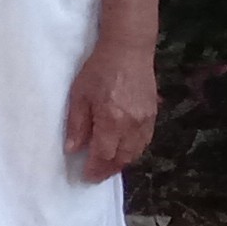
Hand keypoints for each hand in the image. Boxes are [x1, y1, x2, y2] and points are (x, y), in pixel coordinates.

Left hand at [65, 35, 157, 182]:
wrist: (128, 49)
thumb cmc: (99, 69)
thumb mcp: (79, 95)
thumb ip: (77, 124)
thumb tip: (72, 150)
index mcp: (111, 120)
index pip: (104, 155)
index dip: (94, 168)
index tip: (85, 176)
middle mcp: (132, 124)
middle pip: (122, 157)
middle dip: (108, 169)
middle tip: (95, 175)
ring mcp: (146, 120)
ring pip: (136, 152)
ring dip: (122, 162)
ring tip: (108, 166)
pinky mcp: (153, 114)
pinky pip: (145, 141)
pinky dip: (134, 150)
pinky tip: (125, 150)